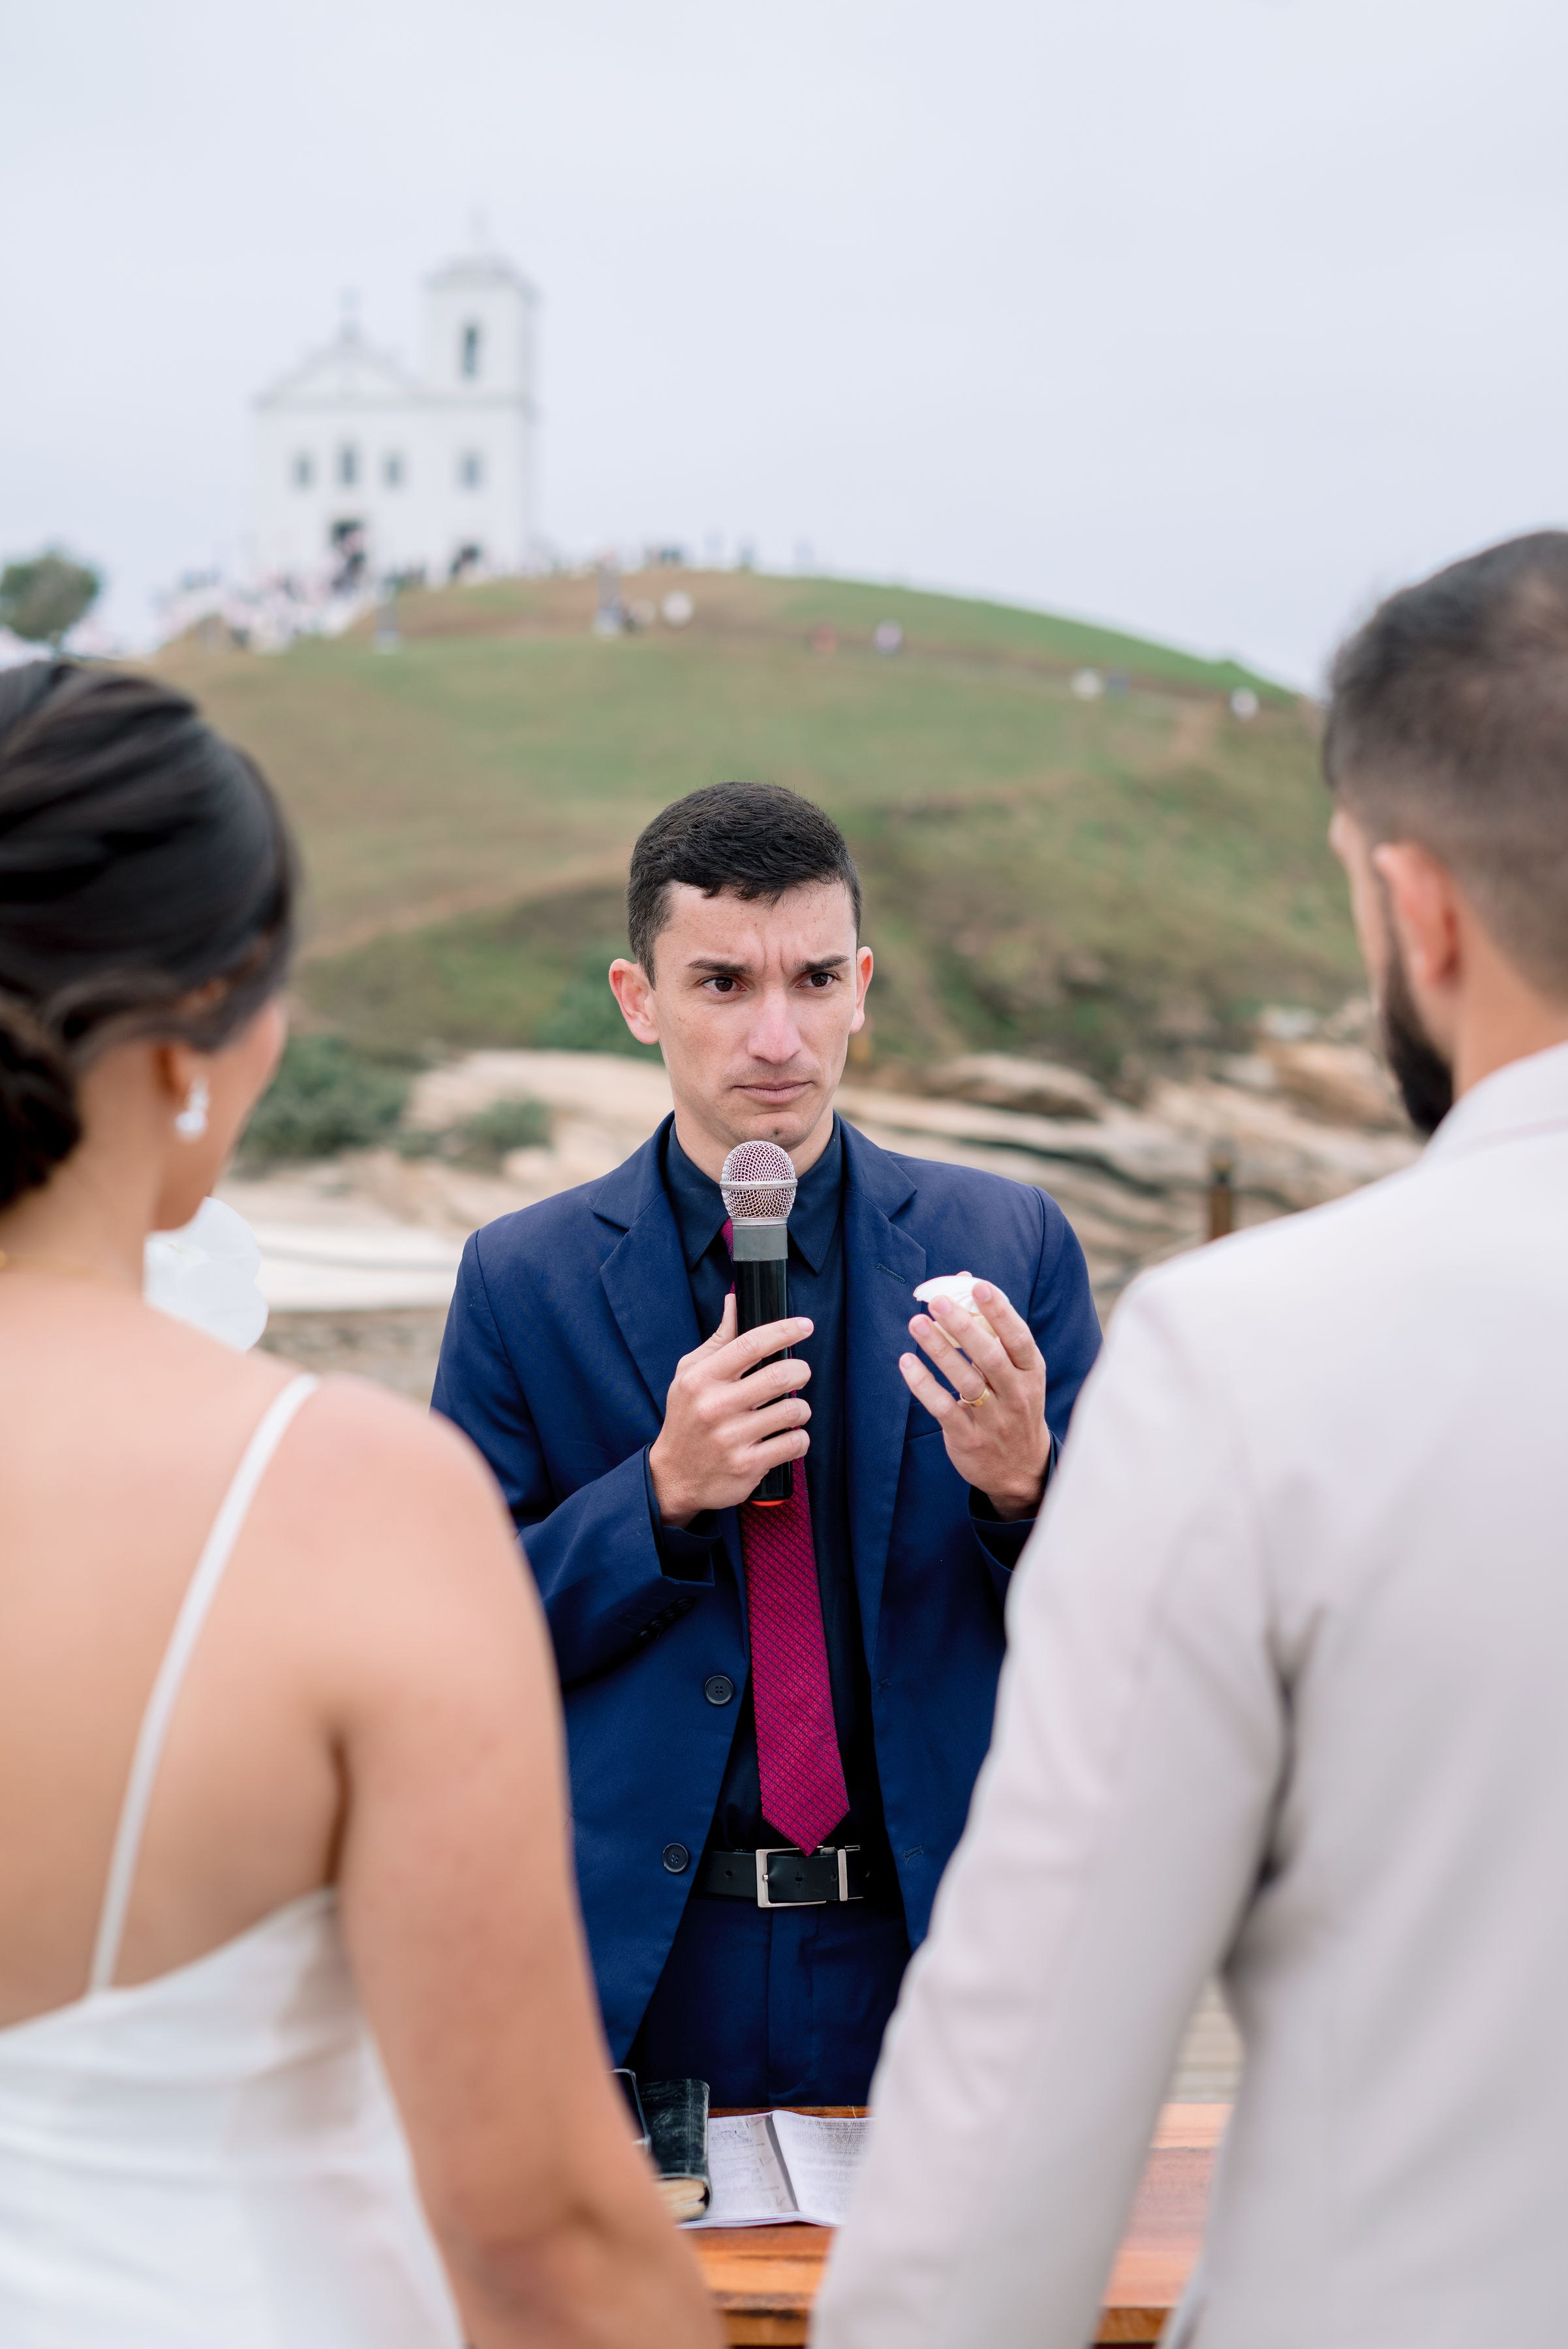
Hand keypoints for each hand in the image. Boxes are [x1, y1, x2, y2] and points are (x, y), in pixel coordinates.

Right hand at [649, 1294, 813, 1526]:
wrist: (674, 1477)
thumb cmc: (686, 1419)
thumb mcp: (689, 1375)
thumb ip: (718, 1340)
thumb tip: (735, 1302)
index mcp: (701, 1379)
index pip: (750, 1344)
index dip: (784, 1331)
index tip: (804, 1325)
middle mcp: (715, 1407)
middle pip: (780, 1376)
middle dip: (801, 1370)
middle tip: (799, 1373)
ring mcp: (732, 1438)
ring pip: (793, 1411)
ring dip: (800, 1409)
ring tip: (790, 1410)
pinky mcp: (748, 1465)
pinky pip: (795, 1443)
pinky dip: (799, 1438)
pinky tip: (786, 1437)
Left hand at [898, 1281, 1049, 1520]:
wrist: (1020, 1469)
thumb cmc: (1014, 1405)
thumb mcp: (1016, 1371)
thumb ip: (992, 1328)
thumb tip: (964, 1280)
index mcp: (1032, 1372)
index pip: (1018, 1337)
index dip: (1000, 1311)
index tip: (979, 1287)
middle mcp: (1016, 1394)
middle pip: (990, 1356)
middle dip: (963, 1326)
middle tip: (937, 1302)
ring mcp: (993, 1418)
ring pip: (965, 1380)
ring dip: (939, 1349)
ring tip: (917, 1323)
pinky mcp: (968, 1437)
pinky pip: (943, 1407)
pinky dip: (923, 1384)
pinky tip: (907, 1362)